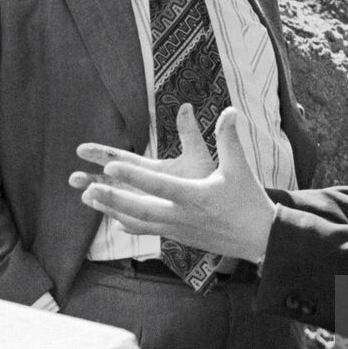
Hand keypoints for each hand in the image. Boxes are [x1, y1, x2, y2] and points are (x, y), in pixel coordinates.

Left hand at [71, 104, 275, 262]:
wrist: (259, 238)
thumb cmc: (249, 200)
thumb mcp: (239, 168)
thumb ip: (229, 138)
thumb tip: (230, 110)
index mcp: (196, 196)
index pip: (159, 186)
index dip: (133, 176)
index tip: (110, 165)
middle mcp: (183, 216)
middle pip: (140, 209)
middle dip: (112, 199)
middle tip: (88, 189)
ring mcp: (178, 229)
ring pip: (139, 222)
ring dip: (113, 210)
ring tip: (89, 199)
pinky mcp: (179, 236)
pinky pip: (147, 230)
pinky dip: (128, 223)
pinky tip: (114, 221)